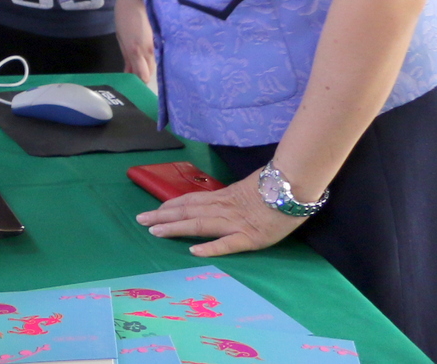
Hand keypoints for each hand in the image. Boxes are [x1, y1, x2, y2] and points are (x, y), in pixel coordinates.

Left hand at [115, 0, 155, 85]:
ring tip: (142, 68)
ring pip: (155, 64)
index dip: (139, 82)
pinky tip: (149, 58)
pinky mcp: (160, 40)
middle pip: (150, 72)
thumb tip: (128, 73)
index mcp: (135, 51)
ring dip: (149, 68)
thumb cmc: (124, 17)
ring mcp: (156, 45)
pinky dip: (154, 59)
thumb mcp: (120, 38)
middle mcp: (149, 51)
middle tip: (137, 77)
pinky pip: (159, 55)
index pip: (142, 75)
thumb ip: (126, 58)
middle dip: (144, 76)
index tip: (134, 85)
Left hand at [137, 173, 305, 256]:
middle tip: (140, 220)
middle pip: (188, 211)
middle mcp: (224, 208)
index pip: (191, 200)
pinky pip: (228, 243)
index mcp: (223, 196)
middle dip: (162, 216)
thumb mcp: (247, 188)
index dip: (171, 205)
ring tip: (155, 231)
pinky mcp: (251, 238)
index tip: (154, 210)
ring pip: (199, 224)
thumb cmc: (275, 185)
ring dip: (175, 228)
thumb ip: (231, 196)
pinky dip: (210, 247)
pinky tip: (194, 251)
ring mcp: (235, 223)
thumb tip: (216, 200)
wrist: (295, 186)